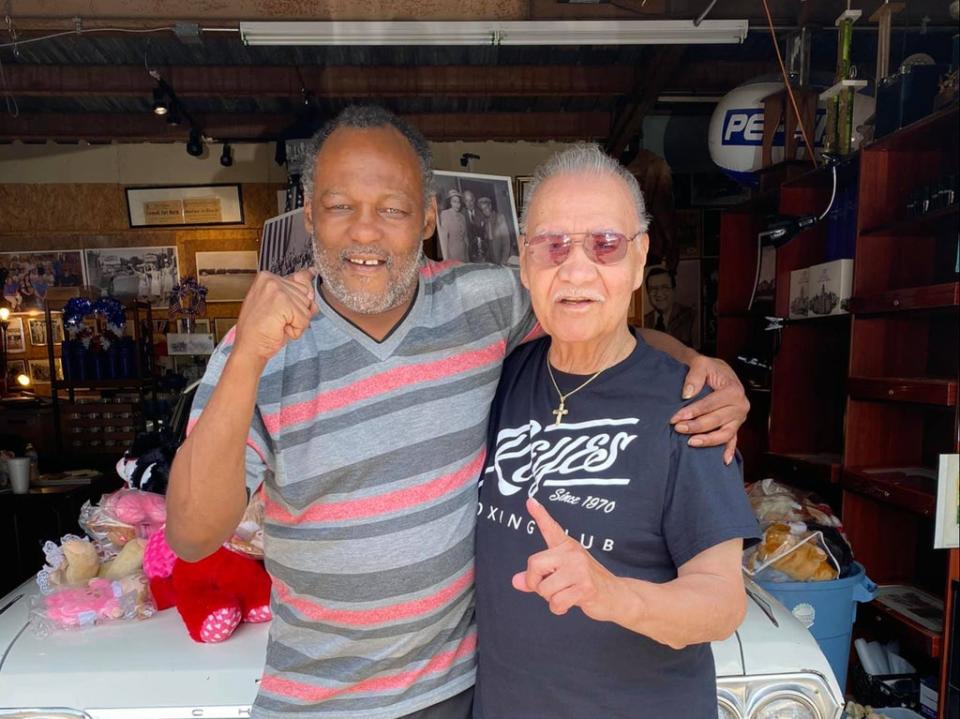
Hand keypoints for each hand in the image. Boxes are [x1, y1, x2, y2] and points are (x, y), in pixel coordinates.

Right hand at [233, 269, 318, 362]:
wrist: (248, 348)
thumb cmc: (261, 330)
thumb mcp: (282, 306)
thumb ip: (297, 291)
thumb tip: (312, 273)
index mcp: (267, 277)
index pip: (301, 284)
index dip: (295, 305)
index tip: (276, 312)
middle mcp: (271, 279)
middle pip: (306, 296)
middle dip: (297, 313)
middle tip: (276, 320)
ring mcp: (276, 289)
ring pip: (307, 308)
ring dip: (296, 322)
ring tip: (276, 324)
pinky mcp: (283, 302)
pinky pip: (304, 319)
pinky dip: (296, 330)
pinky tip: (279, 329)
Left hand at [513, 498, 620, 621]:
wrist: (616, 595)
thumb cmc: (584, 584)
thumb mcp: (560, 576)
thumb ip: (537, 577)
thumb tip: (516, 581)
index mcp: (566, 546)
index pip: (550, 528)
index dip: (540, 514)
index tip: (530, 501)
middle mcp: (572, 552)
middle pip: (534, 565)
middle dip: (535, 583)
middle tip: (550, 588)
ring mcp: (580, 568)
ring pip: (544, 588)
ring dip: (550, 599)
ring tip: (566, 594)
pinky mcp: (585, 586)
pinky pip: (556, 602)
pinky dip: (558, 608)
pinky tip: (570, 603)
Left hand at [671, 356, 748, 463]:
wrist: (718, 371)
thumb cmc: (710, 368)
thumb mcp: (701, 363)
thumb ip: (694, 376)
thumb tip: (687, 394)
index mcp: (733, 391)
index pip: (710, 405)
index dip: (692, 412)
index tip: (675, 417)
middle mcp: (740, 406)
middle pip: (716, 420)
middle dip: (696, 426)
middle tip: (678, 428)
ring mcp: (739, 418)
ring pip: (725, 434)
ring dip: (708, 440)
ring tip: (691, 442)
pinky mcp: (735, 425)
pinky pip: (733, 440)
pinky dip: (729, 451)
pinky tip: (724, 461)